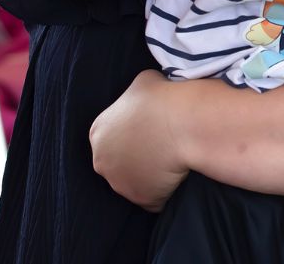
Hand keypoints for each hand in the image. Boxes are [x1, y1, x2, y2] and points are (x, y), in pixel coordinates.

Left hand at [90, 70, 193, 210]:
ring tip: (172, 162)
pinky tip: (178, 177)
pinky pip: (155, 199)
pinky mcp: (143, 200)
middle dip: (137, 159)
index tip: (152, 131)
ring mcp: (121, 184)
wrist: (184, 123)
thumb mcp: (142, 83)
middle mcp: (102, 161)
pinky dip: (165, 192)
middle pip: (118, 164)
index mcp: (99, 132)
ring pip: (134, 183)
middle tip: (162, 148)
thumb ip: (134, 97)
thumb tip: (144, 100)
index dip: (133, 135)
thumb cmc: (164, 98)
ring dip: (150, 176)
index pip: (112, 138)